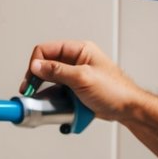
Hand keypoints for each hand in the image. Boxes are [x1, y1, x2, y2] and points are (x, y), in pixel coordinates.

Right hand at [22, 40, 146, 122]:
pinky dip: (53, 96)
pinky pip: (58, 89)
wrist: (128, 109)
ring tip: (39, 97)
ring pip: (51, 78)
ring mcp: (76, 74)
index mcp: (79, 50)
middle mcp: (76, 60)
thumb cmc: (115, 91)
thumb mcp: (83, 78)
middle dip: (36, 77)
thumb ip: (58, 71)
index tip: (31, 78)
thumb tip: (37, 66)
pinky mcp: (76, 88)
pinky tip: (52, 103)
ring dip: (44, 88)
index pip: (47, 49)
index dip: (36, 63)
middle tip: (29, 89)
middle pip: (47, 63)